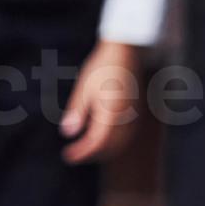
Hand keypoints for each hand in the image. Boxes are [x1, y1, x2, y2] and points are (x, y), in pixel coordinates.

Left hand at [60, 41, 141, 163]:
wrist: (127, 50)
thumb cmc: (103, 66)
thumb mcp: (84, 87)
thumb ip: (77, 112)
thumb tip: (67, 133)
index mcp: (111, 112)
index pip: (97, 142)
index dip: (82, 152)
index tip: (67, 155)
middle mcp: (126, 116)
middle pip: (111, 147)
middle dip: (92, 154)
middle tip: (74, 154)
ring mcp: (134, 114)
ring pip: (121, 142)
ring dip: (104, 149)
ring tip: (86, 147)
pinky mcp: (137, 110)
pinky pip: (127, 134)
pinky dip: (114, 141)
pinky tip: (102, 135)